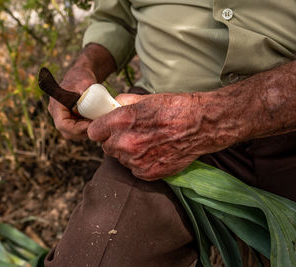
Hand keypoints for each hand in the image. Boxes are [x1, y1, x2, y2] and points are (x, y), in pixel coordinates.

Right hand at [48, 67, 95, 139]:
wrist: (80, 76)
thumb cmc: (81, 77)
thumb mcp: (84, 83)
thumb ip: (86, 91)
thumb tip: (91, 100)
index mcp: (56, 105)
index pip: (62, 125)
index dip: (77, 129)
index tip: (91, 125)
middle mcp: (56, 114)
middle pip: (67, 132)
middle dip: (83, 132)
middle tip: (98, 126)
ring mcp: (63, 117)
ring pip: (73, 133)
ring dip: (85, 132)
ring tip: (98, 123)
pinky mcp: (70, 119)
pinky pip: (77, 129)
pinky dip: (86, 129)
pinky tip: (96, 122)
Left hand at [87, 93, 223, 179]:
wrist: (201, 125)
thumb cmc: (175, 108)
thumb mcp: (146, 99)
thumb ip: (123, 104)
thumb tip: (111, 106)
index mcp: (122, 121)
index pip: (94, 132)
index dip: (100, 129)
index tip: (107, 128)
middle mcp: (126, 142)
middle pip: (106, 146)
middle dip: (114, 140)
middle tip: (131, 134)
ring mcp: (136, 160)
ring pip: (120, 158)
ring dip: (127, 152)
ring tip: (146, 142)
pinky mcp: (147, 173)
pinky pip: (133, 169)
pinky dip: (139, 162)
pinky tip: (154, 152)